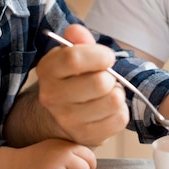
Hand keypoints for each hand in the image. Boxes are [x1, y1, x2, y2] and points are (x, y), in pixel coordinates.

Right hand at [0, 139, 96, 168]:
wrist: (14, 166)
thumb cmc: (36, 158)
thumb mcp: (54, 146)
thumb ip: (71, 150)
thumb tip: (91, 162)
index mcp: (65, 144)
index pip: (89, 155)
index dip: (88, 164)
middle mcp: (63, 153)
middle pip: (87, 167)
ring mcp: (57, 167)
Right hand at [36, 24, 128, 145]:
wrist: (59, 114)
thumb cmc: (71, 77)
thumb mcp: (70, 53)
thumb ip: (77, 39)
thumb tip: (76, 32)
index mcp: (48, 70)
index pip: (74, 59)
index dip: (100, 55)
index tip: (107, 57)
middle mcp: (52, 97)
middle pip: (100, 82)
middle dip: (110, 76)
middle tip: (105, 77)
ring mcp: (68, 120)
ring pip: (113, 101)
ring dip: (117, 93)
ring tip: (107, 92)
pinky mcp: (86, 136)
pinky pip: (119, 119)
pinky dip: (120, 111)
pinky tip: (108, 108)